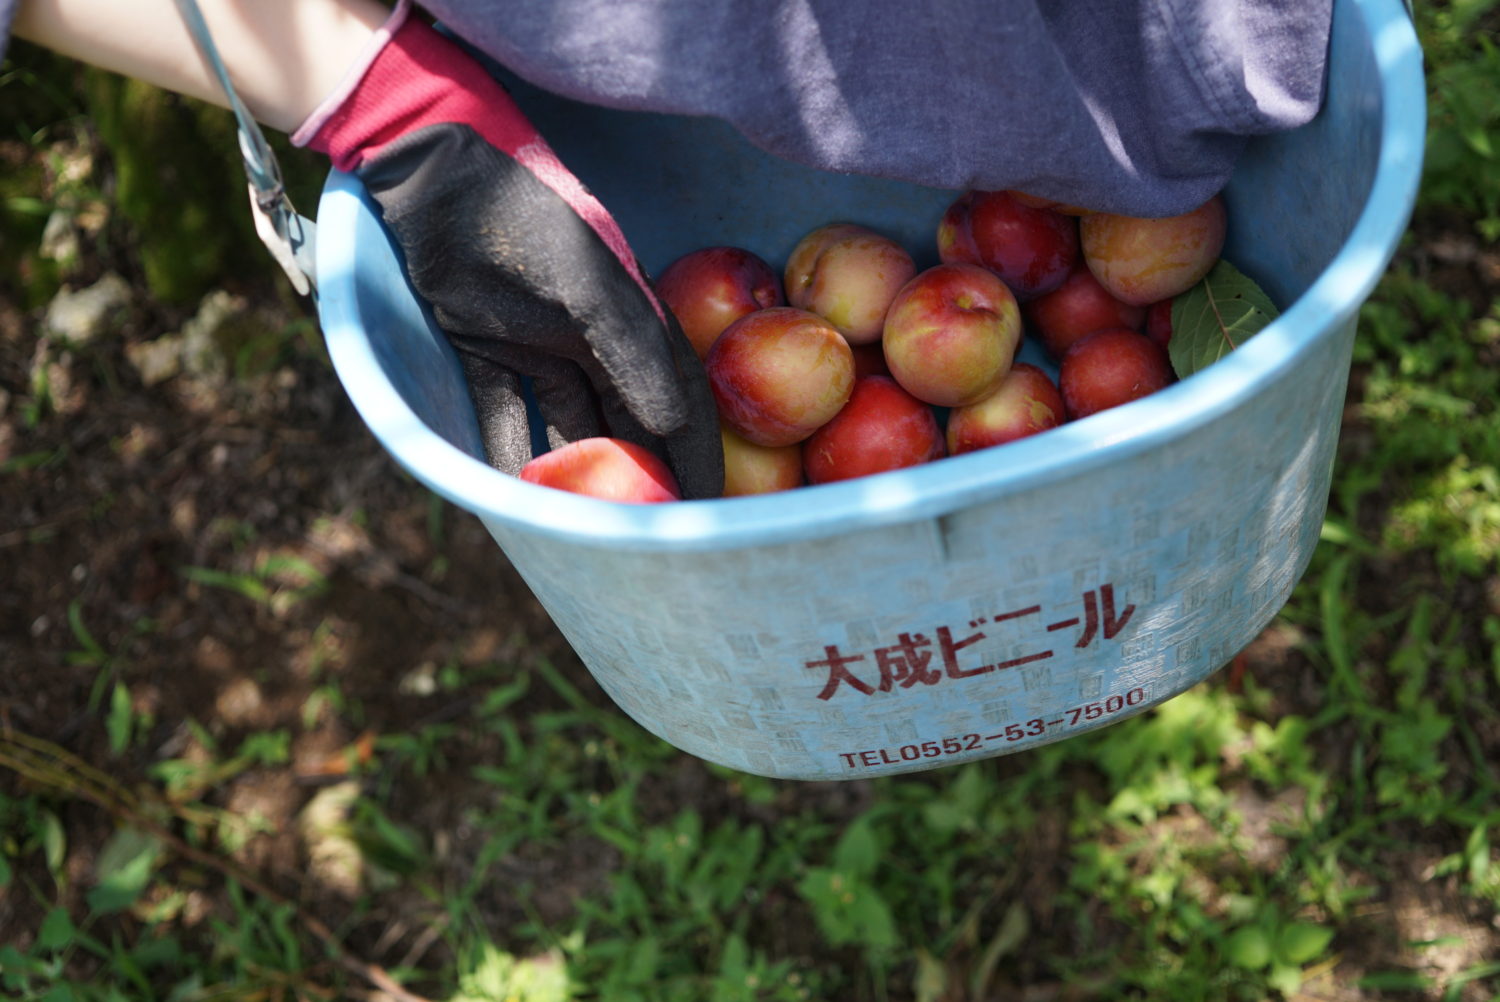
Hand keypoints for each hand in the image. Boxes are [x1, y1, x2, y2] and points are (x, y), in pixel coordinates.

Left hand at [299, 3, 722, 497]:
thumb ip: (630, 351)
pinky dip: (511, 451)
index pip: (680, 405)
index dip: (695, 461)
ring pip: (569, 426)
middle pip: (628, 424)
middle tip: (640, 539)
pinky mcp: (486, 349)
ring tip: (579, 531)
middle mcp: (596, 341)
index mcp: (635, 321)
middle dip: (638, 480)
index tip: (701, 515)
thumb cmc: (519, 215)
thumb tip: (669, 425)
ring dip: (575, 473)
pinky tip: (515, 495)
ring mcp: (541, 347)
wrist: (430, 167)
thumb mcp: (585, 282)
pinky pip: (505, 413)